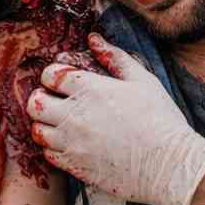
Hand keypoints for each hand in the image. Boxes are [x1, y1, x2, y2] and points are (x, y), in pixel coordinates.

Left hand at [27, 35, 204, 204]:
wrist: (170, 165)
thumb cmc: (160, 119)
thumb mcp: (142, 80)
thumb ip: (114, 58)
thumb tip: (94, 39)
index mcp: (89, 89)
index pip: (49, 75)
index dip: (53, 75)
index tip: (63, 82)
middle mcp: (74, 115)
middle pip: (35, 103)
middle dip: (42, 99)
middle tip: (55, 102)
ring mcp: (72, 142)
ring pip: (37, 130)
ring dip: (45, 124)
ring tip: (61, 124)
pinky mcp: (74, 166)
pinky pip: (48, 154)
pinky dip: (53, 148)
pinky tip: (70, 144)